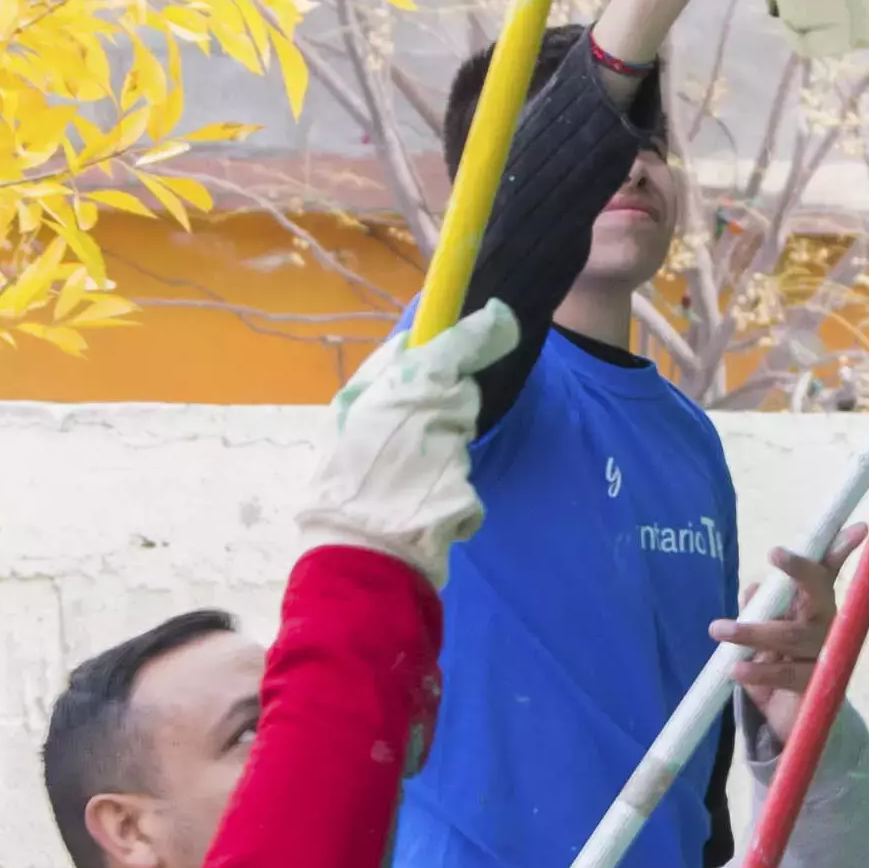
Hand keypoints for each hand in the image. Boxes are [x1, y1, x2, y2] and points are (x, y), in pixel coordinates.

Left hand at [298, 300, 513, 587]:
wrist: (378, 554)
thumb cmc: (390, 462)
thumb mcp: (423, 389)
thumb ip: (458, 347)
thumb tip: (500, 313)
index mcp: (368, 391)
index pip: (413, 347)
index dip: (446, 343)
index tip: (479, 348)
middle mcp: (379, 423)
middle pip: (442, 391)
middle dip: (456, 405)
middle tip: (453, 419)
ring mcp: (399, 463)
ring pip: (455, 434)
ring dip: (458, 448)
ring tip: (444, 467)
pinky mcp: (419, 499)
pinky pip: (455, 476)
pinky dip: (457, 487)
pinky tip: (445, 499)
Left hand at [714, 539, 844, 699]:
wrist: (789, 713)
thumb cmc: (778, 659)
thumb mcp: (766, 628)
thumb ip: (761, 605)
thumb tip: (754, 589)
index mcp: (815, 603)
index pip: (827, 570)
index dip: (840, 546)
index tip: (854, 527)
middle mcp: (826, 622)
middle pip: (818, 591)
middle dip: (799, 570)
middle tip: (775, 552)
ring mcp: (824, 653)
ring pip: (791, 634)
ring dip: (752, 631)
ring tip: (719, 630)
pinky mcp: (815, 684)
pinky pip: (785, 673)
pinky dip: (757, 671)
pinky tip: (735, 669)